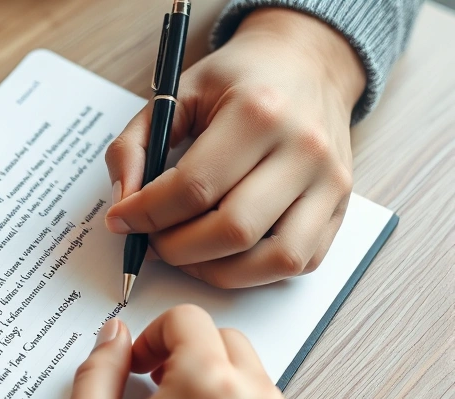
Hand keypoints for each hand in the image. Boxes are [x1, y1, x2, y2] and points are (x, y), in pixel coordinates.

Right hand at [56, 306, 322, 398]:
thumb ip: (96, 374)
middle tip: (159, 391)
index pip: (187, 318)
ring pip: (256, 385)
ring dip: (221, 393)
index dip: (154, 334)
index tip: (140, 364)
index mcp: (206, 384)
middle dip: (190, 356)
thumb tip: (113, 337)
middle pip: (227, 343)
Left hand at [105, 9, 365, 286]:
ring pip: (270, 259)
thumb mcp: (176, 94)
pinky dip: (251, 272)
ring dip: (214, 270)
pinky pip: (296, 263)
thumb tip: (123, 204)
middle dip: (176, 248)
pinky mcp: (339, 209)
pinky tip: (221, 254)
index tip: (121, 221)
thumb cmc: (238, 81)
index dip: (147, 214)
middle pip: (232, 230)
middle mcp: (304, 149)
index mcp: (259, 111)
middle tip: (152, 240)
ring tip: (184, 252)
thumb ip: (135, 145)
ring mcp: (329, 182)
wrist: (306, 63)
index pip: (195, 187)